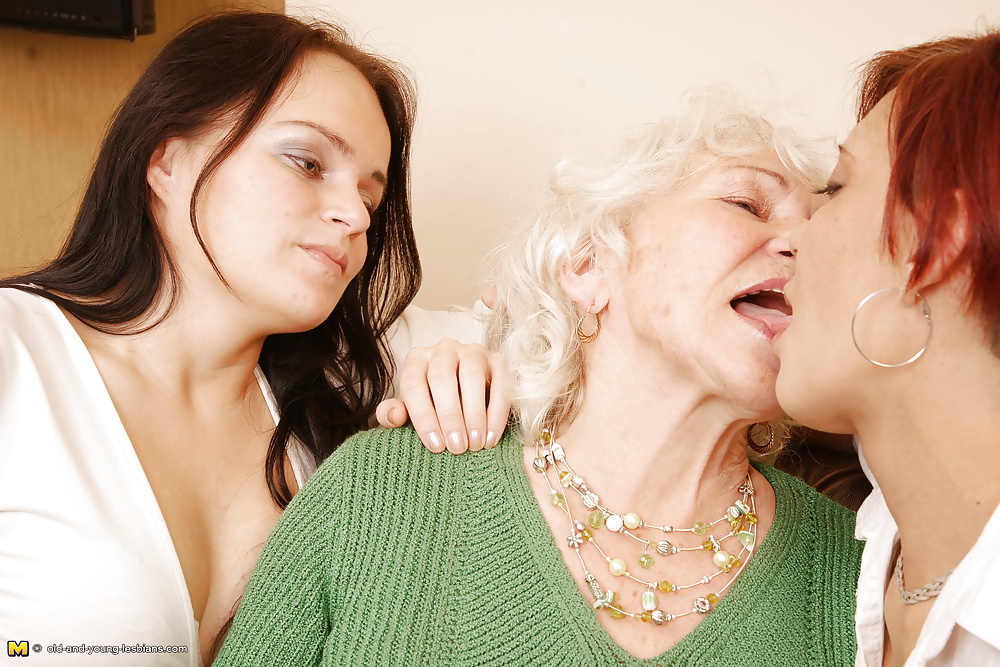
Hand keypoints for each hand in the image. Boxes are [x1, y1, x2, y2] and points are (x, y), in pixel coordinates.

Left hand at [376, 339, 510, 453]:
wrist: (466, 396)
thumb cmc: (432, 406)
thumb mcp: (411, 411)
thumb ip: (393, 415)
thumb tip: (393, 415)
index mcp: (417, 359)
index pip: (414, 384)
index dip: (423, 416)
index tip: (435, 445)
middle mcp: (443, 349)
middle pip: (442, 377)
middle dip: (450, 415)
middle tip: (457, 447)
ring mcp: (472, 351)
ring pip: (472, 374)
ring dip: (474, 412)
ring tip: (475, 443)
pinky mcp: (497, 359)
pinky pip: (500, 382)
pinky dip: (496, 411)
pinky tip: (491, 436)